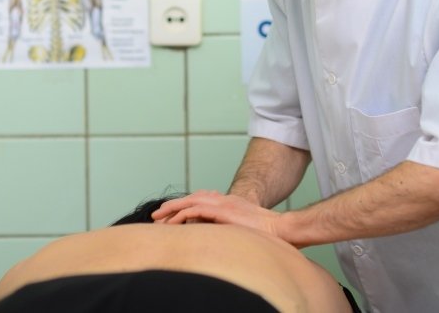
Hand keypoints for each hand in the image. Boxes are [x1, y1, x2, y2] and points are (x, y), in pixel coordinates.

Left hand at [151, 190, 281, 237]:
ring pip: (190, 202)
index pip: (201, 200)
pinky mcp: (222, 211)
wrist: (281, 228)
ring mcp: (223, 204)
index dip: (185, 206)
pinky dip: (182, 215)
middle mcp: (223, 200)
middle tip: (157, 215)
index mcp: (228, 203)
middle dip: (172, 206)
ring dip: (172, 209)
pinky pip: (196, 211)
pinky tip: (173, 222)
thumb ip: (232, 229)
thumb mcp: (246, 229)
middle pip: (192, 198)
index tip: (171, 216)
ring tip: (158, 218)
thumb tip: (220, 239)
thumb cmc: (268, 233)